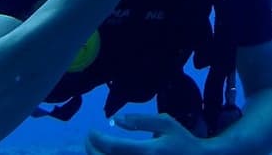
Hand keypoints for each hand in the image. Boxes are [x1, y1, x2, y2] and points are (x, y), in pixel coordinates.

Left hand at [85, 113, 208, 154]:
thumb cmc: (182, 141)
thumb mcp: (166, 124)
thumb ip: (141, 120)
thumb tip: (115, 120)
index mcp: (149, 151)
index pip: (112, 146)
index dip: (96, 138)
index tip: (91, 130)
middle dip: (91, 149)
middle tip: (89, 139)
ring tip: (95, 149)